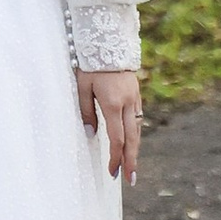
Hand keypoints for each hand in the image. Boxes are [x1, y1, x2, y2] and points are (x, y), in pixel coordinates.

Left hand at [76, 66, 141, 183]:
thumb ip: (86, 112)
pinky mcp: (137, 94)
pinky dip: (136, 134)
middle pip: (132, 139)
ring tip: (132, 166)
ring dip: (135, 150)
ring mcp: (135, 99)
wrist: (109, 39)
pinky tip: (133, 143)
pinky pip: (138, 119)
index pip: (117, 139)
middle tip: (130, 180)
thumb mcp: (82, 87)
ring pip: (137, 130)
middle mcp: (128, 104)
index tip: (112, 172)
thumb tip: (91, 134)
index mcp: (113, 104)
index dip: (115, 158)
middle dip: (131, 161)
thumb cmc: (91, 63)